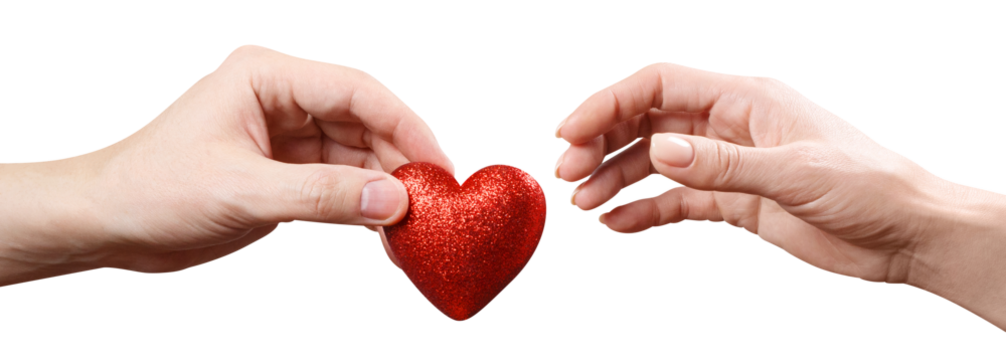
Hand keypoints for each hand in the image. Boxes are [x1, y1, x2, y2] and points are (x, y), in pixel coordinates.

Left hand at [0, 44, 451, 281]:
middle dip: (400, 161)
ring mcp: (285, 137)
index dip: (406, 125)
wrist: (105, 225)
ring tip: (414, 225)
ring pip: (357, 156)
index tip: (437, 165)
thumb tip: (393, 201)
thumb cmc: (151, 191)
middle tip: (434, 203)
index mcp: (267, 76)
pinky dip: (362, 208)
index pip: (357, 91)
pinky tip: (384, 232)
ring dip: (385, 189)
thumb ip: (322, 196)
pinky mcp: (284, 173)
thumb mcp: (241, 192)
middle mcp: (282, 99)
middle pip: (365, 122)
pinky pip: (338, 185)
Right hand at [553, 61, 949, 286]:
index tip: (571, 132)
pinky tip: (618, 224)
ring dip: (616, 179)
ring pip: (655, 162)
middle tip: (569, 174)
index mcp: (745, 99)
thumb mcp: (795, 174)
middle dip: (603, 144)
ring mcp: (730, 164)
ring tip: (584, 203)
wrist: (908, 236)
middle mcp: (731, 126)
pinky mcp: (735, 202)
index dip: (609, 103)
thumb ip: (723, 164)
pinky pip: (677, 202)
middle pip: (648, 122)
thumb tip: (660, 150)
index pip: (659, 86)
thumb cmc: (870, 188)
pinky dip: (644, 212)